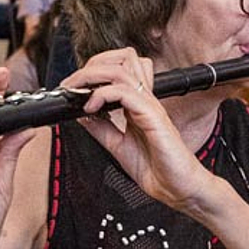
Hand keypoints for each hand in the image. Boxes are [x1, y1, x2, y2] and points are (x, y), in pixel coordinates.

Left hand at [64, 48, 217, 213]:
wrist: (177, 189)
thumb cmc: (158, 170)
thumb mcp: (118, 146)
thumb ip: (101, 128)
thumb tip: (81, 113)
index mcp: (138, 105)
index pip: (117, 70)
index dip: (91, 73)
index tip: (70, 90)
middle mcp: (144, 100)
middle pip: (120, 60)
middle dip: (89, 67)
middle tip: (70, 86)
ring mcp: (149, 105)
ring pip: (121, 69)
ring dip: (92, 76)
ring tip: (77, 92)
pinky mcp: (152, 116)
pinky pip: (125, 92)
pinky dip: (102, 95)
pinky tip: (91, 108)